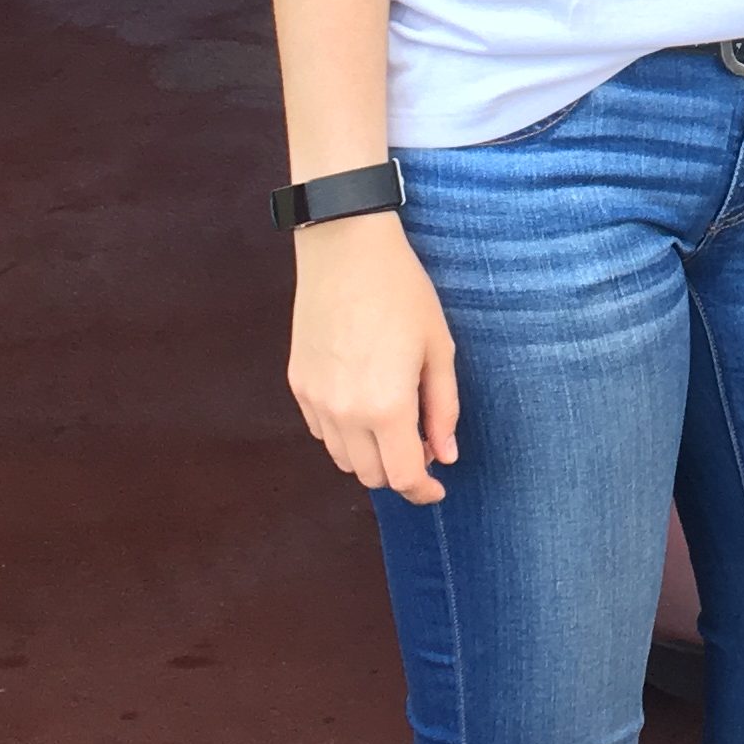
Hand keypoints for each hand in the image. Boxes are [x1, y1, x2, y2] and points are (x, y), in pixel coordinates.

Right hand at [286, 211, 458, 504]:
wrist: (345, 252)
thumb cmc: (402, 293)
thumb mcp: (438, 348)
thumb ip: (443, 408)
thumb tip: (445, 455)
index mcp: (386, 406)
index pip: (403, 475)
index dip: (423, 490)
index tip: (438, 489)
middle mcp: (345, 413)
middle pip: (371, 475)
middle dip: (399, 470)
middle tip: (422, 444)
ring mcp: (315, 402)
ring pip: (343, 458)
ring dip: (370, 454)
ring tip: (395, 420)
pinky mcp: (298, 386)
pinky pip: (322, 431)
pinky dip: (345, 433)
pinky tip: (364, 403)